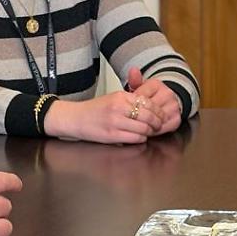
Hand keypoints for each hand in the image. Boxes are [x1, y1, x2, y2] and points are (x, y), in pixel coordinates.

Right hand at [44, 90, 161, 144]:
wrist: (75, 118)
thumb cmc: (95, 110)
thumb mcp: (113, 98)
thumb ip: (130, 101)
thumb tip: (151, 108)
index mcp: (121, 96)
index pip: (148, 103)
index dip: (158, 111)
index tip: (161, 116)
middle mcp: (119, 107)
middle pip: (149, 116)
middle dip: (157, 123)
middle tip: (158, 126)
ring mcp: (115, 121)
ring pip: (144, 128)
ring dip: (149, 132)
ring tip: (148, 132)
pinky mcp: (112, 135)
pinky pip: (135, 138)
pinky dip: (140, 138)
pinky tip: (138, 137)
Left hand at [124, 67, 181, 136]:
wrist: (166, 102)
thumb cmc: (149, 97)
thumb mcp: (140, 88)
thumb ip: (134, 80)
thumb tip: (133, 70)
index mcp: (156, 84)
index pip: (140, 97)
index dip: (133, 106)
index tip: (128, 110)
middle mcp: (167, 94)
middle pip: (148, 110)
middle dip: (139, 116)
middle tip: (131, 121)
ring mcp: (173, 106)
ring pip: (155, 120)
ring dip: (146, 125)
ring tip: (139, 126)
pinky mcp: (176, 119)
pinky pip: (162, 128)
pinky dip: (154, 130)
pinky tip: (148, 129)